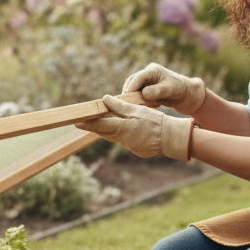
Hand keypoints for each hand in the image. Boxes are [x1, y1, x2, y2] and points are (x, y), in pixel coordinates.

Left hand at [75, 95, 192, 159]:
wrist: (172, 139)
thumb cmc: (157, 121)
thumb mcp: (139, 110)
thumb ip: (120, 106)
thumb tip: (105, 99)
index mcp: (125, 128)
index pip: (102, 126)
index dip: (89, 124)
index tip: (77, 122)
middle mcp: (124, 140)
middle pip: (105, 133)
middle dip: (94, 128)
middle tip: (81, 123)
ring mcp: (130, 147)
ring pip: (113, 137)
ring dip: (105, 131)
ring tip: (96, 125)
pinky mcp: (136, 150)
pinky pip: (123, 141)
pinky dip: (118, 135)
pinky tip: (116, 130)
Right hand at [122, 63, 205, 114]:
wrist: (188, 95)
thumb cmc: (181, 90)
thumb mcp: (169, 90)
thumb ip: (156, 91)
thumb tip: (143, 94)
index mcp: (152, 70)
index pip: (137, 78)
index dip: (131, 89)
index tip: (128, 100)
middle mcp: (147, 74)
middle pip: (132, 83)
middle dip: (130, 94)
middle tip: (132, 105)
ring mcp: (147, 82)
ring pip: (134, 90)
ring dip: (135, 98)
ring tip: (142, 106)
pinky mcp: (147, 90)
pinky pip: (138, 95)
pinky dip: (140, 101)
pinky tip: (150, 105)